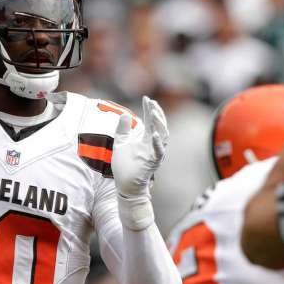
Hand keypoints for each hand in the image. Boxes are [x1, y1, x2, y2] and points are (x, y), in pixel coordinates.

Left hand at [112, 96, 168, 229]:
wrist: (125, 185)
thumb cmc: (124, 166)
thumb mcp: (121, 143)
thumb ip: (123, 129)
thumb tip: (124, 114)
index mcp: (146, 139)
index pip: (150, 121)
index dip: (149, 109)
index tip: (146, 98)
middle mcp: (153, 145)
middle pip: (159, 125)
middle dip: (156, 113)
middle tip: (151, 102)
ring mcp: (155, 153)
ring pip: (163, 135)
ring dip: (159, 123)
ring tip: (153, 112)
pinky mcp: (153, 162)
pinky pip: (158, 151)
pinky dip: (157, 142)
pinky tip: (154, 133)